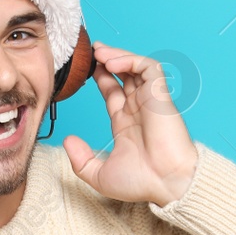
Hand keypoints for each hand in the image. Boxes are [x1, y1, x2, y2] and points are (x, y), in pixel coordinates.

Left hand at [61, 42, 198, 206]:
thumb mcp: (100, 175)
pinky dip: (132, 60)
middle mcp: (138, 109)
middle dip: (106, 60)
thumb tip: (67, 140)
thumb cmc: (141, 182)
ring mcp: (149, 101)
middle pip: (123, 75)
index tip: (85, 68)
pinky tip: (113, 62)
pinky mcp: (160, 96)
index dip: (100, 78)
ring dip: (117, 55)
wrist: (168, 183)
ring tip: (98, 51)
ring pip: (135, 67)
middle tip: (89, 51)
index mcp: (126, 124)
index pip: (112, 92)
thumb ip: (81, 160)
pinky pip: (149, 68)